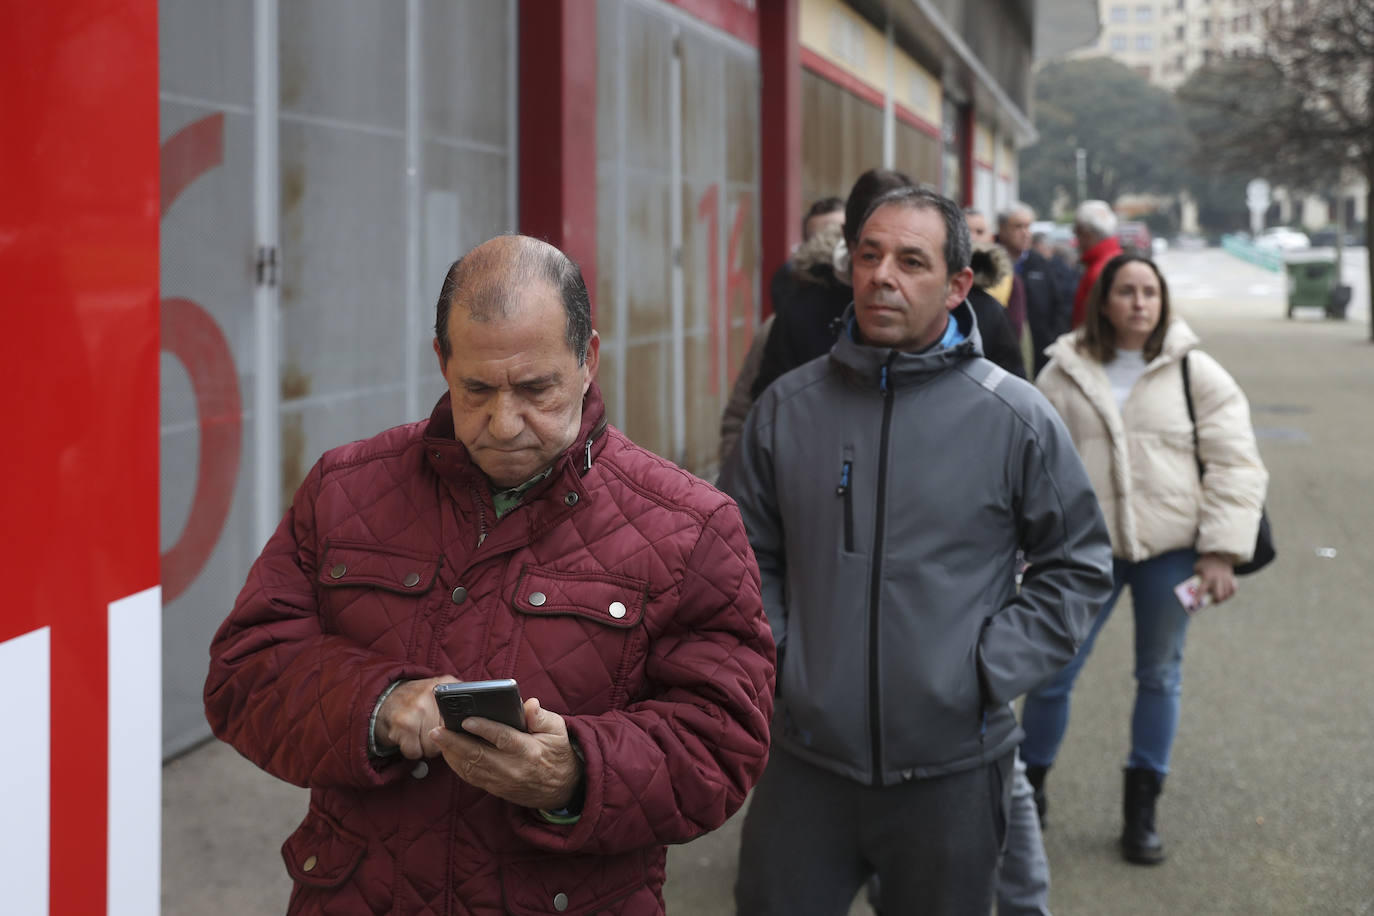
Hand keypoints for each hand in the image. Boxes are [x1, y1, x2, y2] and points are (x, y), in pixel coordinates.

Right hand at [375, 675, 458, 759]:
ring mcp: (418, 707)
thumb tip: (480, 724)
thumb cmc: (418, 701)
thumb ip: (460, 703)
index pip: (465, 715)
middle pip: (449, 735)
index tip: (456, 731)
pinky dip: (411, 751)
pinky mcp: (403, 723)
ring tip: (418, 732)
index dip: (460, 728)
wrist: (384, 699)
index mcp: (447, 683)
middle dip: (441, 740)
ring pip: (433, 746)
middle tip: (430, 730)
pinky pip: (415, 752)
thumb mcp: (441, 693)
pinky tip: (408, 737)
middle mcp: (433, 693)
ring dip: (425, 747)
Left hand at [429, 697, 583, 809]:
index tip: (467, 719)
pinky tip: (447, 751)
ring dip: (451, 753)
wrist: (562, 788)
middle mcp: (513, 768)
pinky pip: (471, 777)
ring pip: (471, 768)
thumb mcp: (558, 730)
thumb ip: (542, 717)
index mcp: (529, 751)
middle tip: (438, 730)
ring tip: (438, 737)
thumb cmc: (557, 752)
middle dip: (455, 742)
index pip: (503, 738)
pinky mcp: (496, 789)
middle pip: (479, 755)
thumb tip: (530, 704)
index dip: (484, 729)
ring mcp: (502, 781)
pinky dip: (457, 765)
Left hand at [1195, 553, 1236, 604]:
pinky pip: (1233, 589)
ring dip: (1223, 598)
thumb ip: (1196, 577)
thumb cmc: (1206, 562)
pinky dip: (1231, 593)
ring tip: (1219, 599)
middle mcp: (1218, 579)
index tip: (1194, 605)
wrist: (1219, 553)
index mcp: (1208, 577)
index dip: (1197, 599)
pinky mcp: (1232, 578)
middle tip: (1213, 602)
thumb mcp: (1197, 567)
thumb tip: (1195, 589)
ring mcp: (1226, 579)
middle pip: (1219, 595)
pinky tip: (1227, 594)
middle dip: (1216, 601)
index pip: (1201, 590)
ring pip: (1227, 594)